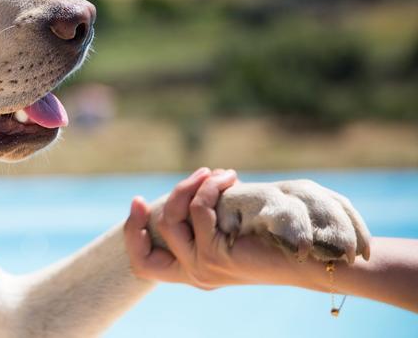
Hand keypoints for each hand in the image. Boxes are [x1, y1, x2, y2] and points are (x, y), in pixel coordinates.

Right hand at [124, 167, 296, 288]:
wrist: (314, 253)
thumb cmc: (279, 234)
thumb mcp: (230, 223)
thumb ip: (205, 214)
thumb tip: (189, 187)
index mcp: (195, 269)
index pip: (144, 264)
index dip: (132, 232)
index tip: (138, 201)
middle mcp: (195, 274)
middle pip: (153, 234)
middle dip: (167, 197)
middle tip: (195, 175)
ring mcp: (203, 268)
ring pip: (171, 218)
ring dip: (193, 186)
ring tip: (221, 174)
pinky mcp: (215, 257)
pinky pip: (198, 212)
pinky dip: (210, 187)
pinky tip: (230, 178)